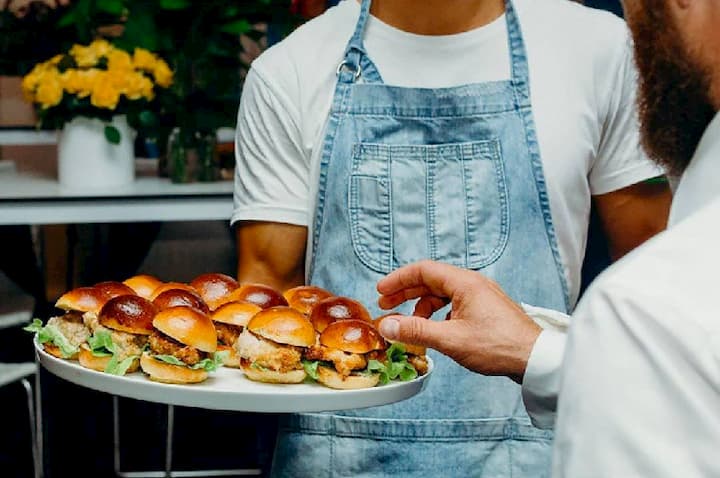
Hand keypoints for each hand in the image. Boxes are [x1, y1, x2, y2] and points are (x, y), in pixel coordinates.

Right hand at [376, 260, 541, 382]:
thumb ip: (415, 331)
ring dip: (421, 306)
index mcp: (464, 282)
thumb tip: (387, 326)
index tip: (381, 291)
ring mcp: (481, 296)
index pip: (423, 270)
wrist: (535, 359)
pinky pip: (454, 304)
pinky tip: (434, 329)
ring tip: (408, 323)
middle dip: (406, 293)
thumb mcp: (450, 339)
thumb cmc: (499, 346)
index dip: (398, 279)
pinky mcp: (486, 310)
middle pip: (431, 280)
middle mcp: (473, 284)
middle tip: (386, 306)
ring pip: (442, 294)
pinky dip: (438, 314)